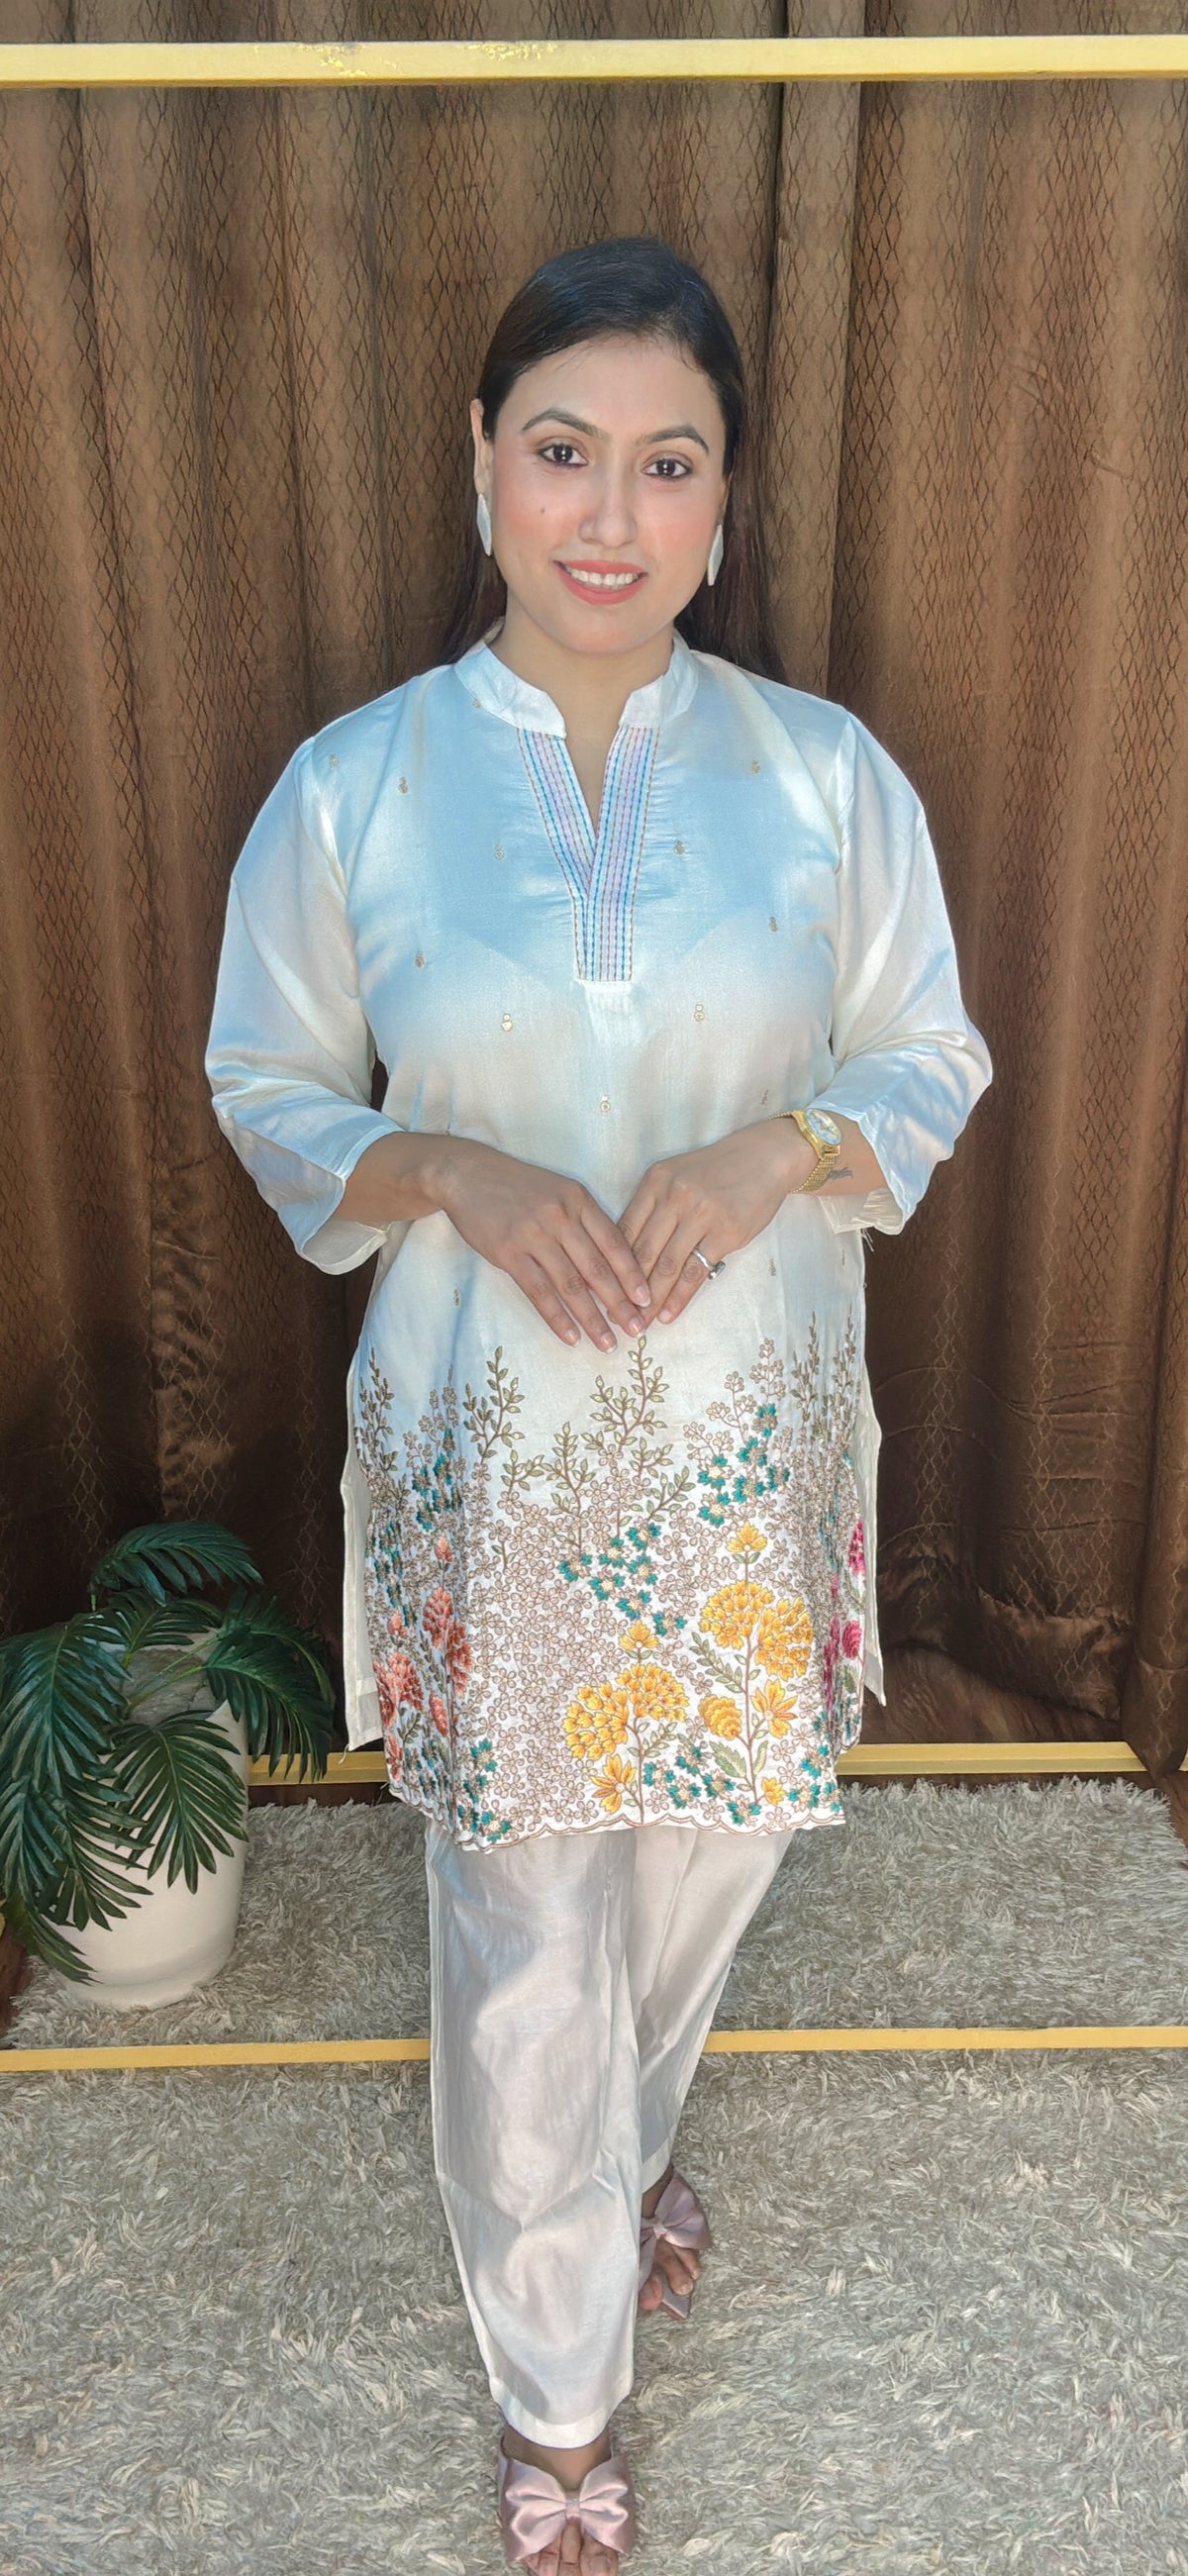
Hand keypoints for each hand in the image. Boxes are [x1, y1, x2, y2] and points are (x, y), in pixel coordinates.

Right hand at [435, 1138, 653, 1351]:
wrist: (467, 1174)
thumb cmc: (517, 1186)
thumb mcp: (558, 1191)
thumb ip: (583, 1221)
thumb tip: (609, 1265)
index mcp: (578, 1200)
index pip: (614, 1243)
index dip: (632, 1275)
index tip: (647, 1300)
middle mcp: (560, 1216)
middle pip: (597, 1268)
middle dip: (619, 1303)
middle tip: (636, 1330)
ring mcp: (533, 1235)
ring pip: (570, 1285)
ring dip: (591, 1318)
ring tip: (606, 1343)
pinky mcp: (508, 1252)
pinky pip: (539, 1292)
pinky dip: (557, 1318)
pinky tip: (570, 1337)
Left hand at [615, 1119, 809, 1324]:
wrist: (764, 1157)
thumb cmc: (717, 1171)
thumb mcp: (676, 1177)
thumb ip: (654, 1208)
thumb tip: (629, 1255)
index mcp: (655, 1182)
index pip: (624, 1229)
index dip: (610, 1264)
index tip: (601, 1290)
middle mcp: (674, 1196)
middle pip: (642, 1251)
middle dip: (625, 1289)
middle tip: (615, 1316)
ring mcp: (700, 1215)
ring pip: (667, 1266)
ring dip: (650, 1299)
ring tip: (640, 1323)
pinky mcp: (725, 1233)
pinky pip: (696, 1271)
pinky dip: (679, 1297)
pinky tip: (668, 1314)